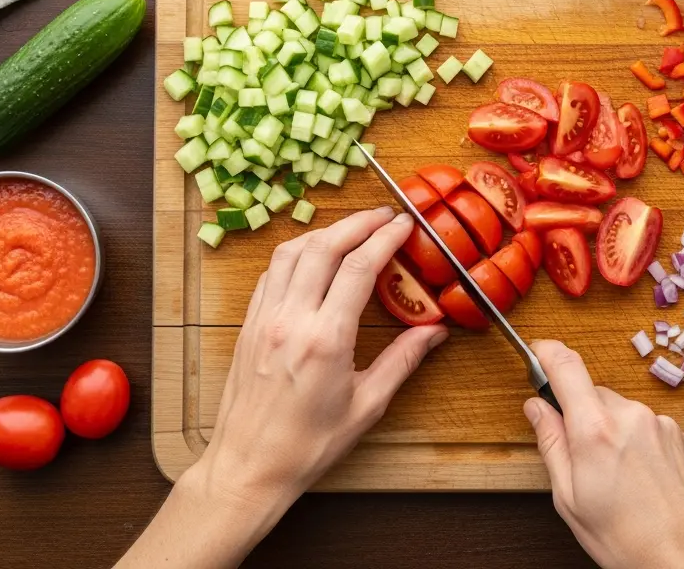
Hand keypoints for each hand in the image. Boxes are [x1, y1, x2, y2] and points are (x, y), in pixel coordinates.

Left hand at [193, 208, 446, 515]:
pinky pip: (271, 273)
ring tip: (351, 230)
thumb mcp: (367, 406)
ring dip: (325, 232)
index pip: (358, 267)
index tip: (404, 225)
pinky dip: (296, 254)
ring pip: (292, 252)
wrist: (248, 468)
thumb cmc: (308, 445)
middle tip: (383, 216)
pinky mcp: (248, 325)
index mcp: (325, 340)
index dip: (384, 238)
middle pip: (324, 247)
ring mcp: (264, 319)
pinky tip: (313, 258)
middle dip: (358, 223)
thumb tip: (435, 332)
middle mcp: (291, 320)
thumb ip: (402, 361)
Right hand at [524, 341, 683, 568]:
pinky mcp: (680, 435)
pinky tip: (639, 479)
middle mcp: (631, 416)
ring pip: (620, 411)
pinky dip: (636, 442)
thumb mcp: (569, 499)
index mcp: (596, 430)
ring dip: (610, 432)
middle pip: (592, 393)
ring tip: (616, 479)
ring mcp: (660, 423)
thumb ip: (551, 444)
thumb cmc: (627, 540)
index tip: (537, 353)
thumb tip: (537, 408)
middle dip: (580, 415)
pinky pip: (646, 425)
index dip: (546, 352)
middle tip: (580, 459)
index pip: (566, 366)